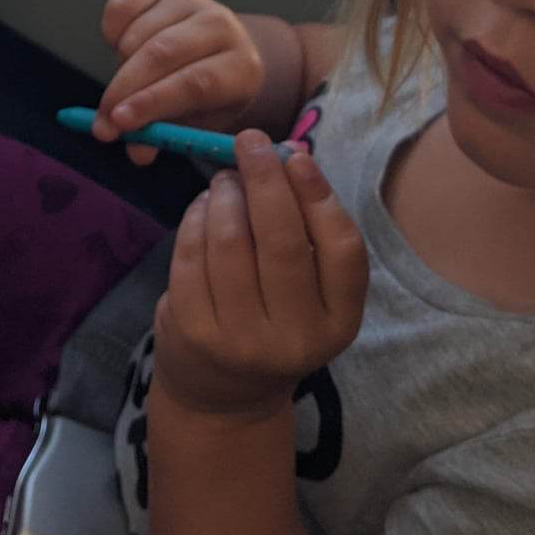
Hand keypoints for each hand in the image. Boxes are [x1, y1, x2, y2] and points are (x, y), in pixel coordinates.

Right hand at [95, 0, 263, 165]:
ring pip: (137, 34)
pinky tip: (122, 49)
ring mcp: (190, 0)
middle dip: (124, 89)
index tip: (119, 124)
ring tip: (127, 84)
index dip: (153, 103)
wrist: (218, 51)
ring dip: (119, 66)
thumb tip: (135, 151)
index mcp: (241, 66)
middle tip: (102, 121)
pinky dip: (110, 34)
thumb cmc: (207, 95)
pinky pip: (120, 7)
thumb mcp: (196, 124)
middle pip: (162, 54)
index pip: (196, 83)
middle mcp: (220, 25)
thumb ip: (165, 135)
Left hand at [151, 131, 367, 419]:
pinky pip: (192, 254)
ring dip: (226, 194)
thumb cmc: (275, 318)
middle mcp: (295, 338)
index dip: (320, 196)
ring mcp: (241, 339)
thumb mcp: (310, 291)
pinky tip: (205, 206)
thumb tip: (289, 154)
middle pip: (282, 240)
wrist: (224, 394)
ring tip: (226, 178)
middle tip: (251, 140)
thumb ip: (307, 231)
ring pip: (230, 240)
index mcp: (339, 323)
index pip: (343, 250)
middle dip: (264, 178)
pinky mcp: (193, 331)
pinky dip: (197, 217)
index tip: (298, 154)